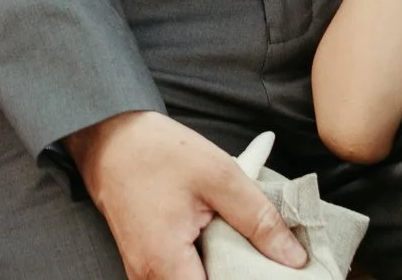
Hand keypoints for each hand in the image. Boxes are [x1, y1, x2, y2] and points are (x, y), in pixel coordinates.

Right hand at [67, 110, 306, 278]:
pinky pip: (180, 276)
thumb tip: (294, 259)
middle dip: (236, 274)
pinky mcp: (143, 265)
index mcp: (165, 263)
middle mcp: (148, 279)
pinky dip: (205, 265)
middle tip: (261, 255)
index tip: (271, 269)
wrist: (107, 135)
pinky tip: (217, 239)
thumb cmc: (155, 151)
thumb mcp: (218, 175)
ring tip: (238, 244)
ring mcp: (143, 275)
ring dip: (222, 271)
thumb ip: (259, 220)